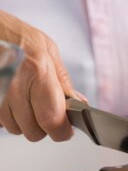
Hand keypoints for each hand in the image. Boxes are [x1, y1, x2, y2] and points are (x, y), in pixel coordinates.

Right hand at [0, 11, 80, 140]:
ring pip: (16, 130)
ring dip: (26, 123)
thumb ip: (63, 81)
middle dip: (46, 127)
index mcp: (38, 73)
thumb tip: (78, 103)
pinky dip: (11, 117)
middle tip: (50, 113)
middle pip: (34, 132)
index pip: (51, 120)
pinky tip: (16, 103)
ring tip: (30, 103)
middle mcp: (15, 87)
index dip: (61, 131)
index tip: (66, 130)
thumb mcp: (49, 52)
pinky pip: (2, 122)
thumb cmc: (20, 38)